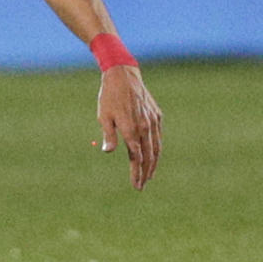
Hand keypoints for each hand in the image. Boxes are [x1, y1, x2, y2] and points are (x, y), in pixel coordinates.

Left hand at [96, 65, 162, 190]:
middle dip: (145, 173)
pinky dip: (157, 149)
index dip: (136, 172)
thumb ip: (108, 135)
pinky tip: (154, 156)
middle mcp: (144, 127)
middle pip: (148, 156)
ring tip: (149, 176)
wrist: (123, 75)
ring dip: (153, 164)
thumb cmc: (109, 96)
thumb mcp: (104, 116)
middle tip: (141, 186)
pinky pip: (158, 137)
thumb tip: (107, 152)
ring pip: (156, 148)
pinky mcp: (156, 115)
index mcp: (130, 129)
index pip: (136, 158)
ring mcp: (153, 121)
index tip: (136, 185)